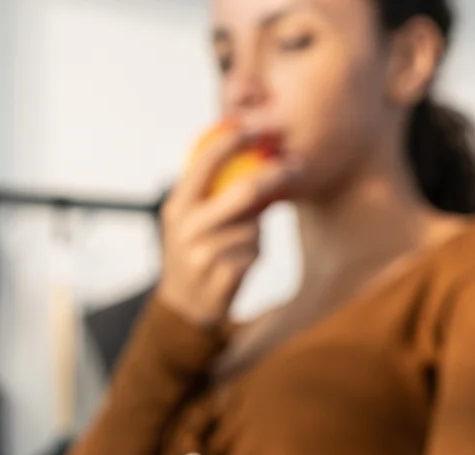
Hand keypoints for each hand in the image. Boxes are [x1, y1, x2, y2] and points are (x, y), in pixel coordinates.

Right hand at [154, 124, 301, 328]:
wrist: (183, 306)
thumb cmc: (197, 251)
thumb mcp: (192, 219)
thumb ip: (214, 192)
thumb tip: (257, 153)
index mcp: (178, 206)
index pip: (205, 162)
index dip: (231, 140)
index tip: (255, 128)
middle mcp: (186, 227)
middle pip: (243, 191)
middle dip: (274, 176)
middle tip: (296, 166)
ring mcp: (201, 255)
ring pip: (253, 228)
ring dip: (256, 234)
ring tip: (238, 246)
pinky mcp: (219, 279)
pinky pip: (254, 255)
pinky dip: (253, 258)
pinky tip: (237, 267)